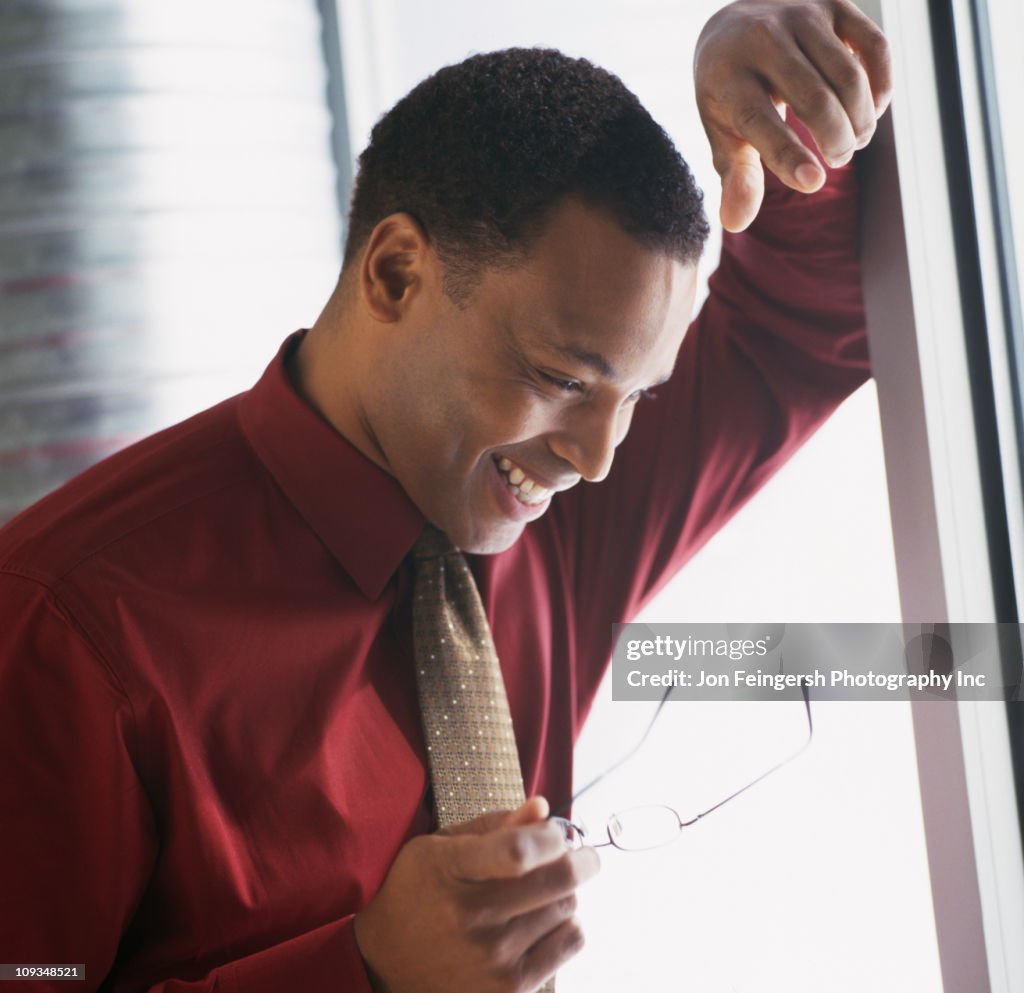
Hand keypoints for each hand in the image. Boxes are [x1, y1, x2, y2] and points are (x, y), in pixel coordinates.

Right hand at [353, 796, 600, 992]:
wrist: (387, 964)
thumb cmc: (421, 891)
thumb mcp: (441, 846)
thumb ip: (495, 825)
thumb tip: (543, 807)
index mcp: (451, 870)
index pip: (518, 852)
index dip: (551, 837)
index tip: (558, 833)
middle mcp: (473, 917)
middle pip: (559, 879)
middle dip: (580, 858)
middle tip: (579, 855)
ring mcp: (493, 958)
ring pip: (568, 906)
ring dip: (564, 892)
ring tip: (539, 893)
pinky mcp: (510, 988)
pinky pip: (572, 939)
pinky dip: (566, 924)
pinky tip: (541, 920)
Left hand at [694, 0, 893, 231]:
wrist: (735, 23)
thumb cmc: (731, 93)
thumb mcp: (724, 132)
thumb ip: (736, 175)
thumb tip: (735, 223)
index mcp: (727, 78)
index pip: (758, 119)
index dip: (786, 153)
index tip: (814, 182)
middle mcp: (762, 40)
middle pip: (813, 99)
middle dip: (835, 139)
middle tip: (838, 159)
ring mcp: (800, 16)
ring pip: (848, 75)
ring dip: (860, 119)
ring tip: (853, 142)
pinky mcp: (833, 4)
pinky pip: (874, 46)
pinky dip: (880, 85)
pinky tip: (871, 111)